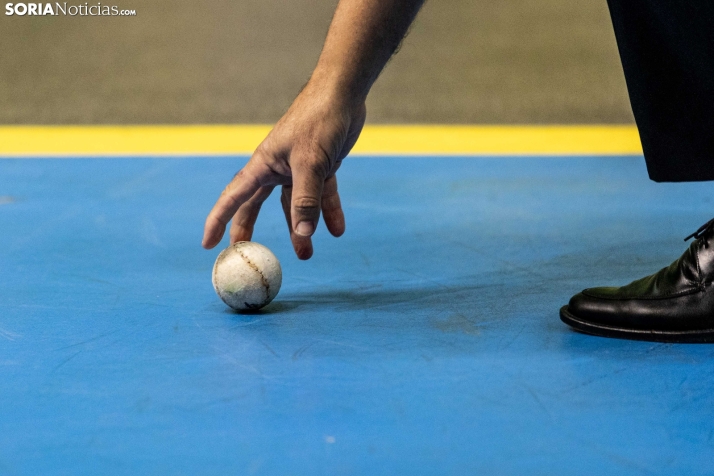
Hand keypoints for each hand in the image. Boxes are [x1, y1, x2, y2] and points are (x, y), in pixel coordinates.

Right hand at [202, 81, 366, 258]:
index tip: (207, 244)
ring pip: (296, 206)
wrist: (344, 94)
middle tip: (250, 256)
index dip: (218, 221)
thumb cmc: (318, 121)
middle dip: (252, 229)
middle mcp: (277, 168)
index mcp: (263, 164)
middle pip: (258, 205)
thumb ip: (306, 200)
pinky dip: (329, 212)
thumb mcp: (311, 163)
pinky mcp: (321, 166)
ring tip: (306, 255)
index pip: (233, 197)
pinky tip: (337, 230)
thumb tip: (302, 234)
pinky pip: (322, 195)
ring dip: (301, 229)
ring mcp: (299, 168)